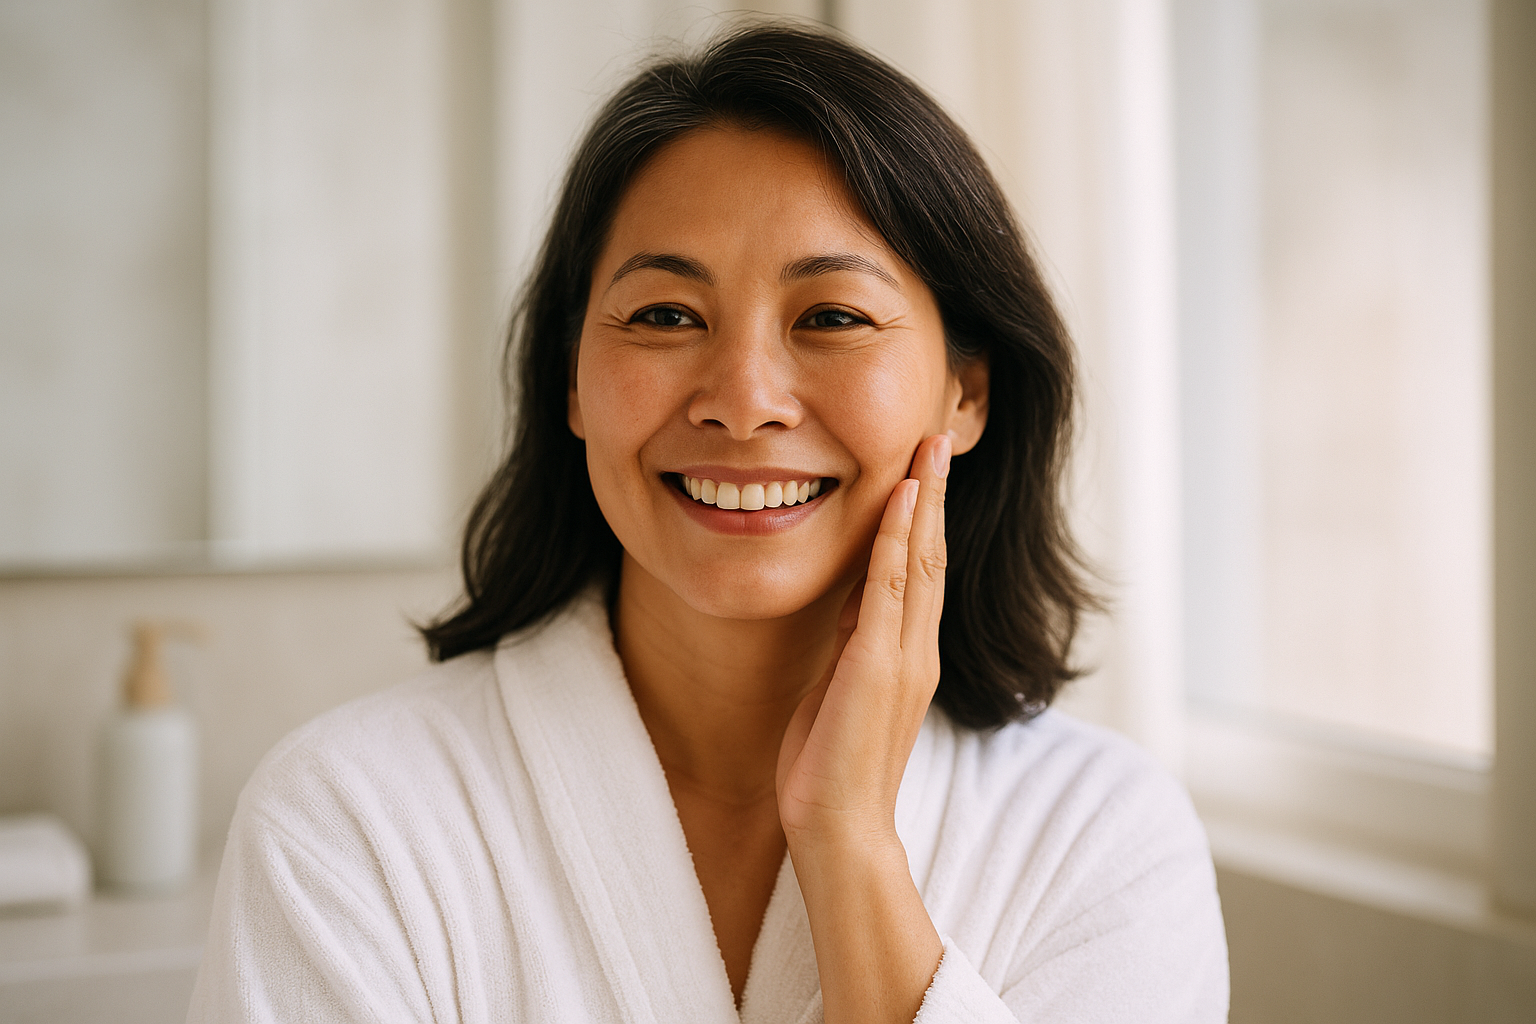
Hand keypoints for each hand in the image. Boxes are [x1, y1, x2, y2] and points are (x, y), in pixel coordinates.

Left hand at [774, 433, 950, 1023]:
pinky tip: (902, 500)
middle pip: (933, 553)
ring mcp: (903, 656)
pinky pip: (893, 590)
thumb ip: (852, 645)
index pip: (921, 570)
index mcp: (906, 655)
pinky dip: (900, 541)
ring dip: (925, 500)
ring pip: (922, 560)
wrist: (840, 829)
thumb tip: (852, 603)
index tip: (921, 468)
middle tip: (938, 435)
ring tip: (930, 447)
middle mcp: (916, 649)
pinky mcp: (880, 666)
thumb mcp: (839, 689)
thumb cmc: (832, 768)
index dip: (923, 516)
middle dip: (935, 492)